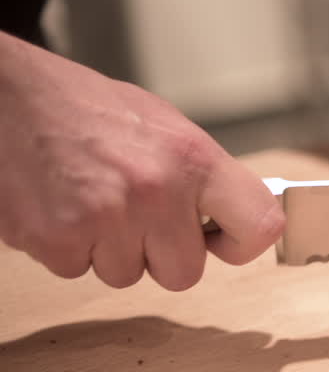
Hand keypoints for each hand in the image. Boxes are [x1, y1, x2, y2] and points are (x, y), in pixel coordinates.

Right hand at [0, 35, 284, 289]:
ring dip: (107, 249)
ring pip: (126, 275)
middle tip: (134, 215)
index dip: (241, 244)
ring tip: (89, 198)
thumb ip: (201, 176)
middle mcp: (157, 190)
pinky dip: (66, 248)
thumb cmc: (85, 108)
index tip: (222, 241)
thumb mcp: (164, 126)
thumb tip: (232, 218)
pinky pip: (77, 271)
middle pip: (184, 274)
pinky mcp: (57, 239)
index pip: (260, 225)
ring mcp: (107, 218)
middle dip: (159, 254)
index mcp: (194, 157)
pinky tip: (59, 205)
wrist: (8, 96)